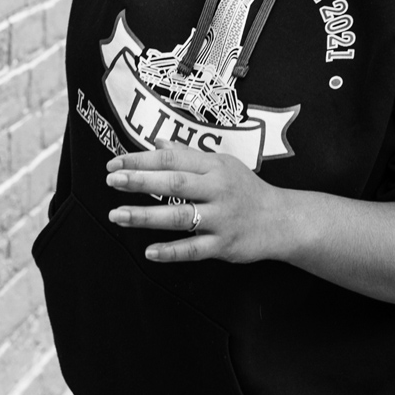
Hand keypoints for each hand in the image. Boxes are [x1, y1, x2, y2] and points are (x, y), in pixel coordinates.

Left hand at [105, 146, 292, 263]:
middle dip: (140, 181)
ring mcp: (220, 219)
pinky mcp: (224, 245)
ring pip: (179, 217)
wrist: (282, 220)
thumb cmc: (246, 189)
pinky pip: (193, 249)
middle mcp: (217, 190)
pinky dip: (171, 252)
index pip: (172, 159)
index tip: (115, 162)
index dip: (141, 159)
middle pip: (174, 183)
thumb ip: (188, 155)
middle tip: (112, 180)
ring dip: (145, 216)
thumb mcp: (221, 164)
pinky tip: (149, 252)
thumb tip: (156, 143)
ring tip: (117, 215)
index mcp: (214, 167)